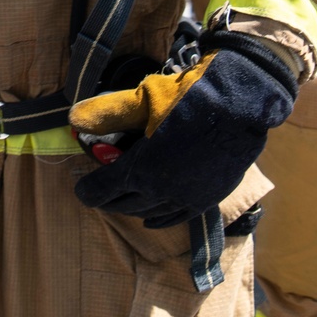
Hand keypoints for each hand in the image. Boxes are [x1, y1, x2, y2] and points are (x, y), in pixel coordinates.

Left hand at [69, 33, 296, 227]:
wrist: (242, 104)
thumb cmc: (190, 96)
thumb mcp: (143, 99)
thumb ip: (108, 112)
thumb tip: (74, 118)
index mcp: (139, 170)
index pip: (102, 191)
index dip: (87, 192)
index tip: (80, 190)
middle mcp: (160, 192)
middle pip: (123, 204)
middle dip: (107, 199)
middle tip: (99, 192)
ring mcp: (186, 199)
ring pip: (149, 213)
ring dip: (131, 207)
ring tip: (122, 200)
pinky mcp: (207, 199)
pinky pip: (176, 217)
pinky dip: (159, 219)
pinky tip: (151, 219)